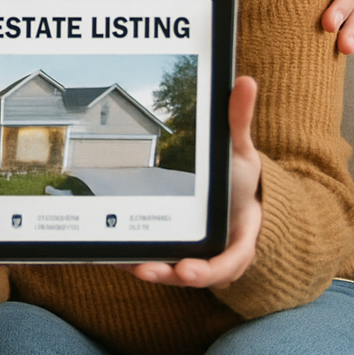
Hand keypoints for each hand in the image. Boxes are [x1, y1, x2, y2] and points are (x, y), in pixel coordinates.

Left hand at [127, 76, 261, 289]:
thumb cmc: (240, 179)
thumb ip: (239, 120)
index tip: (188, 270)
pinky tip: (109, 256)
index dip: (208, 270)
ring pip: (169, 272)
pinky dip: (133, 261)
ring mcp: (193, 256)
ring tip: (124, 264)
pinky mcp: (172, 253)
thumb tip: (244, 79)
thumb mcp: (242, 151)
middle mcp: (215, 254)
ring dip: (148, 270)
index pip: (228, 261)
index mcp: (238, 237)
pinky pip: (153, 261)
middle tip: (145, 270)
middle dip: (169, 274)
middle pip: (193, 274)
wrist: (238, 198)